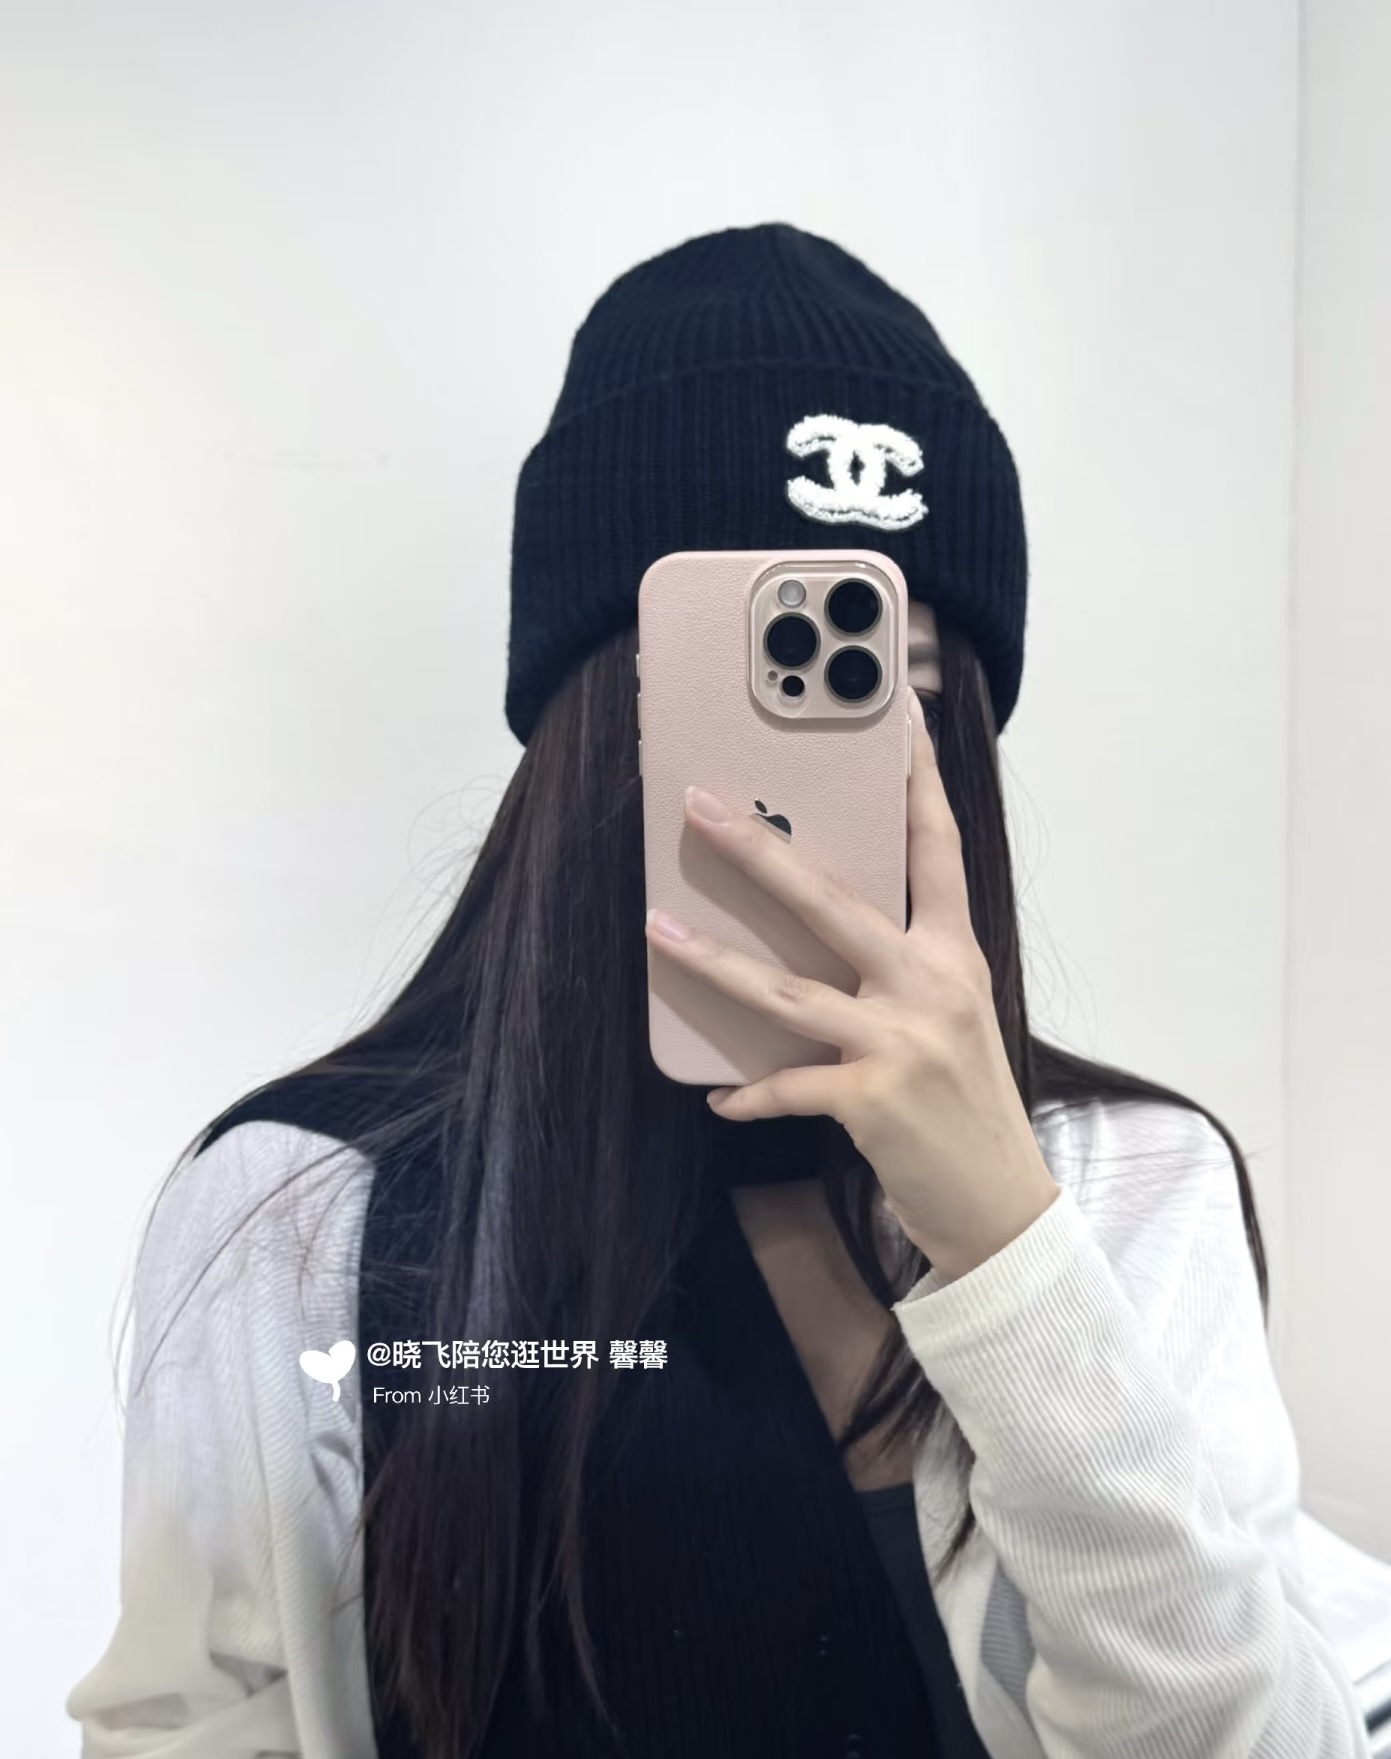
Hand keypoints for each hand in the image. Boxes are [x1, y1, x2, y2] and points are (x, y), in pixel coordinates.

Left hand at [643, 688, 1058, 1283]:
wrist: (1003, 1205)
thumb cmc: (968, 1103)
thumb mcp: (953, 1016)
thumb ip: (903, 965)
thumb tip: (824, 925)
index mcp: (955, 954)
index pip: (936, 848)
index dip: (917, 780)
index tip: (899, 717)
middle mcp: (931, 984)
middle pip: (831, 900)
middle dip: (758, 848)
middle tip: (700, 804)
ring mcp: (901, 1041)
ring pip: (786, 990)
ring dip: (712, 961)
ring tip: (655, 930)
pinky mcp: (872, 1099)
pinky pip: (788, 1085)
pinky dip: (748, 1092)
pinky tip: (717, 1096)